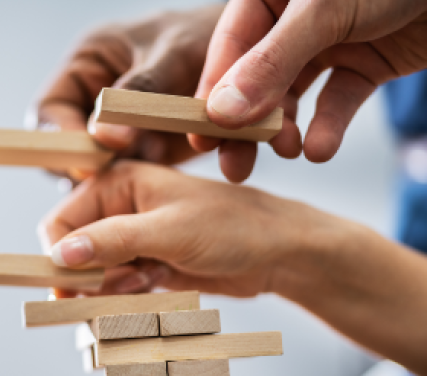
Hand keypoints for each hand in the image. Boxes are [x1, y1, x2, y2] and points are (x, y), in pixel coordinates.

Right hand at [35, 4, 222, 178]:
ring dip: (120, 179)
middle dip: (89, 167)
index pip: (49, 110)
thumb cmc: (210, 36)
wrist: (255, 53)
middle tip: (116, 179)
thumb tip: (103, 137)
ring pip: (98, 170)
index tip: (87, 163)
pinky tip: (169, 179)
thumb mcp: (175, 56)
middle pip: (67, 147)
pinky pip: (130, 178)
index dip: (60, 139)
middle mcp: (94, 99)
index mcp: (87, 65)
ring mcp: (117, 130)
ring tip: (153, 171)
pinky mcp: (142, 152)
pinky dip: (147, 184)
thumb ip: (140, 92)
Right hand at [40, 161, 327, 298]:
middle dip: (92, 276)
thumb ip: (112, 241)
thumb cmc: (232, 228)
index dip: (61, 256)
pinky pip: (116, 288)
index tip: (75, 285)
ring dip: (112, 289)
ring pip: (93, 275)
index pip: (61, 222)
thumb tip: (59, 256)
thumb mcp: (169, 232)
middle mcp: (118, 208)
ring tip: (147, 283)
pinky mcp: (146, 265)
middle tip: (125, 284)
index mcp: (118, 182)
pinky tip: (155, 287)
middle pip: (74, 252)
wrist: (280, 254)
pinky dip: (127, 297)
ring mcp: (132, 239)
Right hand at [192, 0, 426, 181]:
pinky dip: (328, 126)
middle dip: (246, 124)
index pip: (229, 47)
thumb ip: (272, 63)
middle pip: (255, 77)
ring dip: (287, 128)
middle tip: (233, 167)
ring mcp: (329, 40)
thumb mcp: (325, 9)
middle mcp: (292, 18)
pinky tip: (321, 148)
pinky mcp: (365, 61)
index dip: (213, 94)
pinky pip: (337, 99)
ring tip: (288, 152)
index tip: (202, 137)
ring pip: (293, 94)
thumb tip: (222, 113)